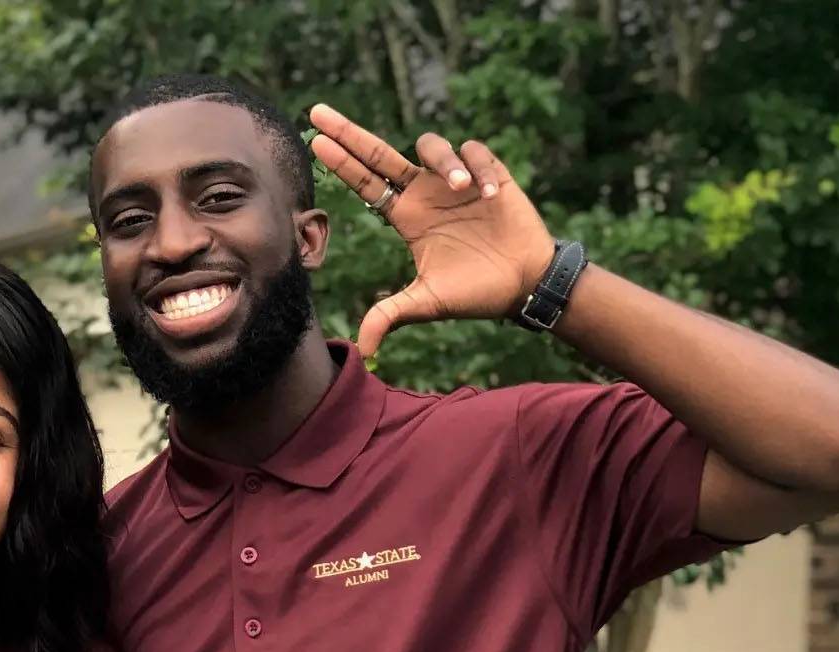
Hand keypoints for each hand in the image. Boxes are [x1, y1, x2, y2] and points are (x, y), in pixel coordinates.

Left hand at [308, 104, 554, 358]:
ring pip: (433, 147)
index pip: (367, 184)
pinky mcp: (491, 174)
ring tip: (462, 189)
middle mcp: (426, 193)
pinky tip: (491, 194)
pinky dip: (480, 168)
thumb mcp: (427, 304)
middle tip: (320, 112)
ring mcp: (456, 181)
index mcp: (407, 217)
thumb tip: (363, 351)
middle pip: (381, 153)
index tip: (316, 142)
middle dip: (350, 133)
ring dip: (444, 162)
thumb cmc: (474, 293)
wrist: (522, 285)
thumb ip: (391, 315)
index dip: (342, 163)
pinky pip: (476, 152)